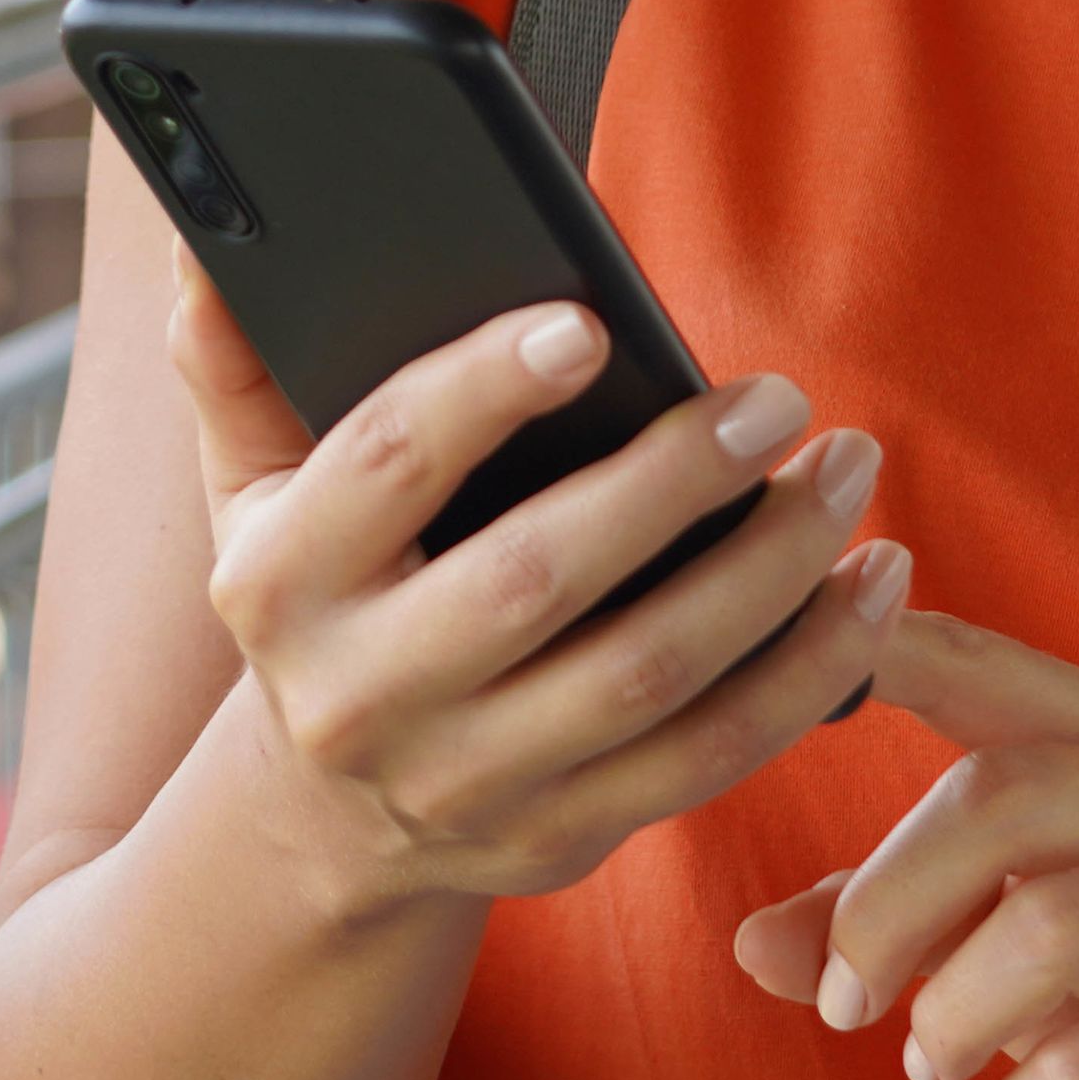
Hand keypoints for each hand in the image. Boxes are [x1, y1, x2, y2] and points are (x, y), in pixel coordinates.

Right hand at [163, 270, 903, 913]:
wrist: (321, 824)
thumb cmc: (319, 603)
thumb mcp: (248, 494)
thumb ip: (231, 364)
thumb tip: (209, 239)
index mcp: (276, 582)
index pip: (386, 463)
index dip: (485, 388)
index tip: (590, 322)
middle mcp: (360, 695)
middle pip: (536, 578)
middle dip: (672, 481)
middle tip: (775, 399)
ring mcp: (466, 784)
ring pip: (648, 676)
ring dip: (772, 574)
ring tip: (845, 475)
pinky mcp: (562, 840)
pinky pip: (710, 757)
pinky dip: (808, 674)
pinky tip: (869, 591)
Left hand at [732, 608, 1078, 1079]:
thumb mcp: (994, 935)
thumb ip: (876, 920)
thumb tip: (748, 947)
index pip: (983, 664)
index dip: (876, 656)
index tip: (777, 670)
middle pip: (1003, 797)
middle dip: (887, 906)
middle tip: (847, 996)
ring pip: (1053, 927)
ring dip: (951, 1012)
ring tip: (930, 1059)